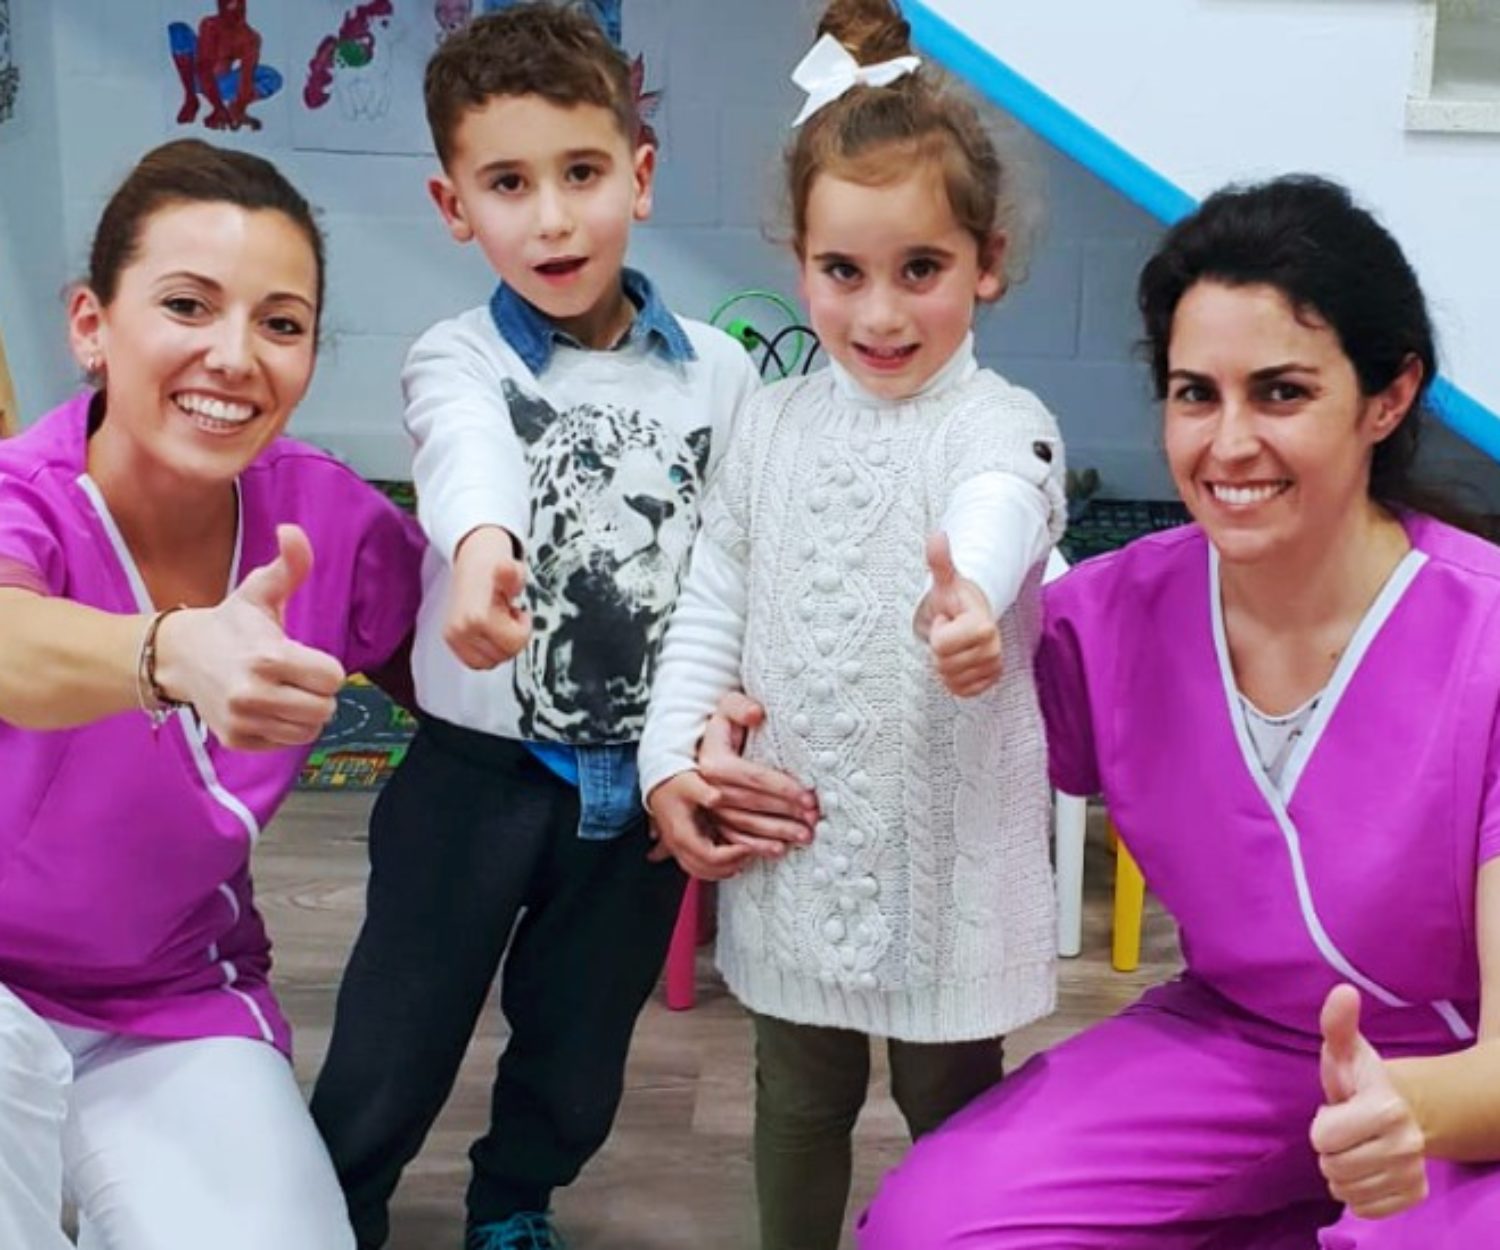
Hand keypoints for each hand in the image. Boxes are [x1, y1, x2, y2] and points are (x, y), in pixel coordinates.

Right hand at [155, 524, 346, 750]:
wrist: (179, 657)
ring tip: (283, 691)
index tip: (305, 657)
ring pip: (309, 730)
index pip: (333, 679)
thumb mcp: (260, 591)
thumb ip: (289, 565)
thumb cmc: (230, 624)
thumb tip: (292, 531)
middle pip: (325, 708)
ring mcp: (243, 720)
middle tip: (296, 676)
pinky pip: (286, 743)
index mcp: (268, 657)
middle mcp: (253, 694)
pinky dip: (283, 728)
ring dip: (304, 712)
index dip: (326, 668)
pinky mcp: (236, 740)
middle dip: (318, 692)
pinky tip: (266, 707)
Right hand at [445, 526, 530, 669]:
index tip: (519, 613)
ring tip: (499, 623)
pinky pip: (475, 662)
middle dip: (512, 638)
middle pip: (503, 656)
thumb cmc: (494, 570)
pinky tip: (491, 631)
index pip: (513, 644)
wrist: (473, 565)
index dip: (523, 629)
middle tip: (509, 617)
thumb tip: (505, 567)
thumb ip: (512, 574)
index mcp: (477, 617)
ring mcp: (454, 636)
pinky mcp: (451, 640)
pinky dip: (487, 652)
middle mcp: (462, 630)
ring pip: (489, 662)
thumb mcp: (512, 571)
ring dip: (500, 645)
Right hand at [646, 771, 754, 880]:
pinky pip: (695, 867)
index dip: (731, 855)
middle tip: (748, 854)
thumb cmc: (675, 782)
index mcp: (682, 834)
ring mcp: (677, 848)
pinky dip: (712, 869)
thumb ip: (704, 791)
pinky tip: (726, 862)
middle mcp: (678, 846)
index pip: (709, 856)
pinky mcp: (680, 847)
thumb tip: (717, 798)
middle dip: (729, 866)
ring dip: (721, 871)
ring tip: (740, 860)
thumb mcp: (691, 783)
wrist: (659, 782)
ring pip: (699, 872)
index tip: (747, 846)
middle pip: (705, 870)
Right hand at [697, 691, 818, 855]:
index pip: (754, 777)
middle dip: (786, 813)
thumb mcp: (727, 708)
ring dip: (777, 833)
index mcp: (714, 762)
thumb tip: (756, 713)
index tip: (809, 797)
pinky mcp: (713, 823)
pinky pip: (735, 840)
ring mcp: (709, 809)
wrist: (702, 746)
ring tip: (805, 836)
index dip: (783, 788)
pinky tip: (780, 850)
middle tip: (814, 820)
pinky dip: (758, 847)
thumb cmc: (724, 726)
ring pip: (745, 825)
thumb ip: (740, 706)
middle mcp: (708, 788)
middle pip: (752, 804)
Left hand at [915, 533, 1002, 696]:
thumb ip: (940, 560)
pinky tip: (958, 661)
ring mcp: (993, 667)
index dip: (938, 631)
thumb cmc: (955, 600)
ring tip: (954, 646)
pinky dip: (953, 679)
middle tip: (950, 633)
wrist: (971, 616)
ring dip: (946, 664)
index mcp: (983, 626)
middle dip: (940, 650)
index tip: (948, 619)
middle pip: (944, 665)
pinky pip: (960, 691)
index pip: (941, 645)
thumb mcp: (944, 581)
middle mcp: (993, 649)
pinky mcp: (989, 681)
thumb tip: (937, 535)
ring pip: (951, 680)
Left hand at [1311, 984, 1428, 1219]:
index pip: (1323, 1138)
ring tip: (1354, 1147)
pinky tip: (1366, 1169)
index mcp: (1388, 1107)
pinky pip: (1364, 1208)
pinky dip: (1358, 1193)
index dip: (1322, 1125)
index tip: (1338, 1110)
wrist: (1401, 1109)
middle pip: (1333, 1167)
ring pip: (1346, 1189)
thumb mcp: (1345, 1050)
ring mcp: (1412, 1173)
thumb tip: (1343, 991)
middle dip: (1330, 1149)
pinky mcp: (1413, 1196)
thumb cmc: (1361, 1080)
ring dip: (1341, 1171)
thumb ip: (1337, 1024)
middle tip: (1345, 1130)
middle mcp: (1407, 1144)